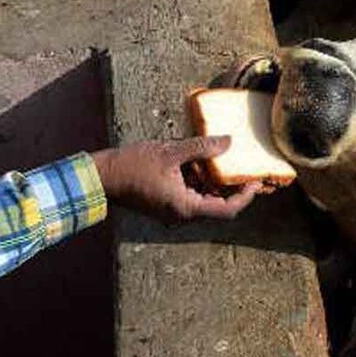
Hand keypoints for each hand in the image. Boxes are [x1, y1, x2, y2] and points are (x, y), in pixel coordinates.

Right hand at [92, 136, 260, 220]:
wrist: (100, 178)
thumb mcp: (170, 152)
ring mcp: (174, 210)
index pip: (227, 209)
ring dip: (215, 181)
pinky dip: (200, 180)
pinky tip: (200, 160)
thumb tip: (228, 141)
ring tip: (224, 158)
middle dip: (234, 187)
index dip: (246, 196)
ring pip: (205, 198)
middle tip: (248, 168)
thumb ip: (202, 148)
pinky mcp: (167, 203)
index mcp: (187, 208)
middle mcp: (183, 214)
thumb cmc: (132, 166)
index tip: (256, 180)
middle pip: (219, 204)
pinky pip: (191, 194)